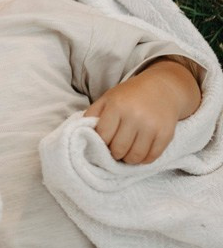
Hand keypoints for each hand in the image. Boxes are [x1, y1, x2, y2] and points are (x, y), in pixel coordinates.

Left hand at [84, 59, 200, 163]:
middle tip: (115, 150)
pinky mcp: (166, 134)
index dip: (100, 143)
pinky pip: (151, 157)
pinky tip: (140, 153)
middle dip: (114, 153)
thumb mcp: (108, 98)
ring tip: (126, 153)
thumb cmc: (130, 95)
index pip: (103, 136)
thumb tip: (82, 133)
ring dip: (128, 159)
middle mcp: (134, 116)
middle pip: (118, 149)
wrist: (162, 88)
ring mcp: (151, 126)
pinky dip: (143, 160)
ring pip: (134, 157)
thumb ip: (93, 114)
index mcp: (117, 105)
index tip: (103, 143)